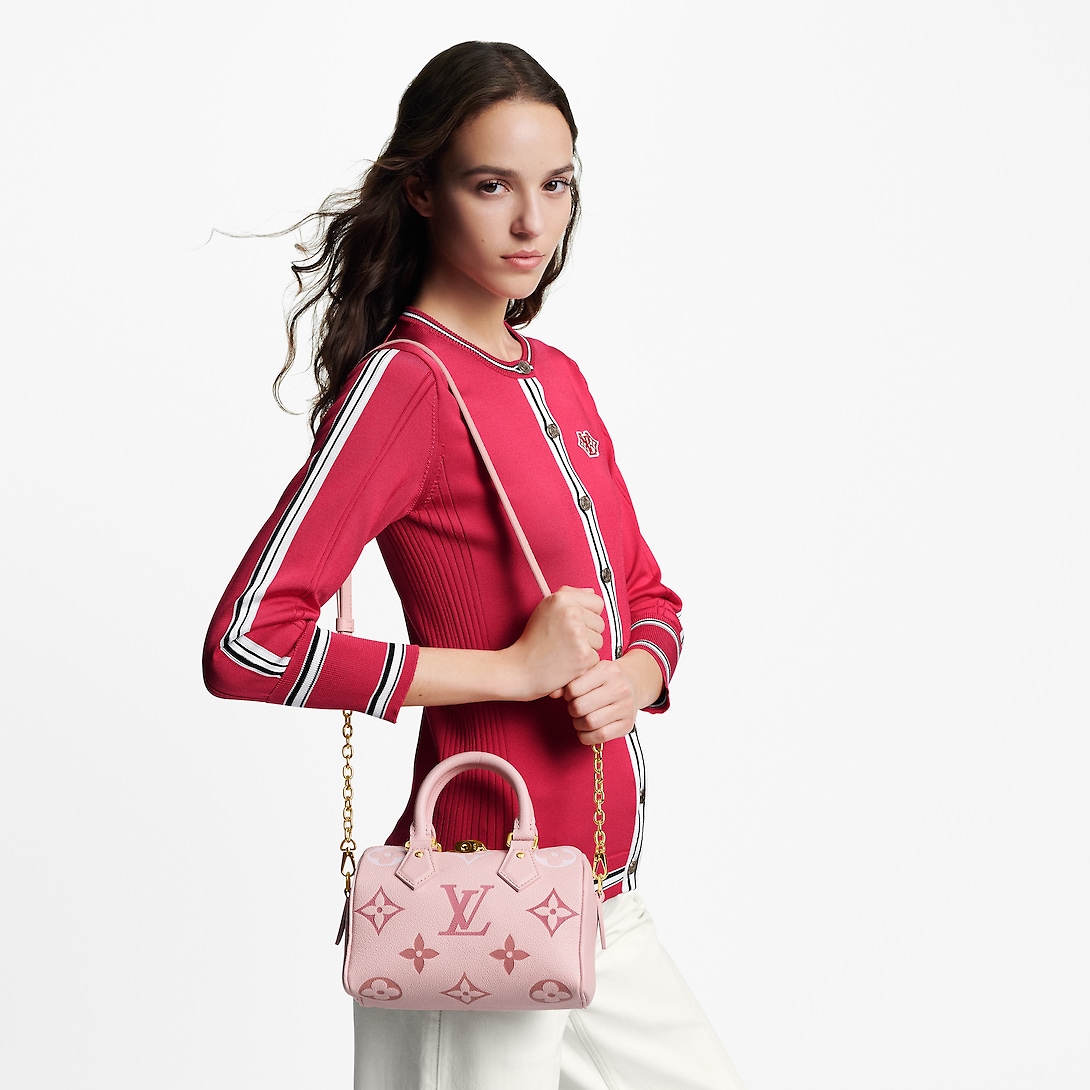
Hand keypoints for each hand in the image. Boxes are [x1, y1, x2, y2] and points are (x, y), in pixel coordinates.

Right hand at [504, 586, 604, 700]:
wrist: (521, 668)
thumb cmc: (533, 641)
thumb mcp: (545, 609)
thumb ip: (569, 595)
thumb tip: (591, 592)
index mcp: (562, 598)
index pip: (597, 603)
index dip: (589, 614)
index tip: (576, 624)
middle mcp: (571, 613)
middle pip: (600, 623)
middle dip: (588, 633)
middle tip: (567, 640)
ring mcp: (578, 634)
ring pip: (599, 641)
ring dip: (587, 648)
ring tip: (566, 651)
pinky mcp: (583, 654)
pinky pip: (596, 657)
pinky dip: (585, 663)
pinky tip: (569, 662)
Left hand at [558, 660, 640, 745]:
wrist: (633, 683)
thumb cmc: (605, 678)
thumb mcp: (589, 671)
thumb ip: (570, 680)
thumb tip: (552, 693)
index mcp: (607, 670)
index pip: (574, 688)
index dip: (567, 694)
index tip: (570, 695)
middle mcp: (620, 688)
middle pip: (580, 707)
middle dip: (572, 709)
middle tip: (575, 707)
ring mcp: (626, 707)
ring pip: (589, 722)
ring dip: (578, 724)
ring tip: (580, 717)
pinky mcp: (627, 724)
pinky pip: (600, 736)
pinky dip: (586, 736)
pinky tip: (586, 729)